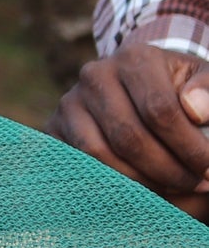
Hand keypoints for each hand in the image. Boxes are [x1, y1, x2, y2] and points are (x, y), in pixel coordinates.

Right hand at [48, 44, 208, 214]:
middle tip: (195, 185)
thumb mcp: (203, 82)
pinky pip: (79, 164)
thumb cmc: (180, 89)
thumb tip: (195, 111)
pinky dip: (111, 183)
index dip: (190, 148)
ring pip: (100, 154)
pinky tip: (141, 189)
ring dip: (141, 181)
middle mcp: (95, 75)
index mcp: (135, 58)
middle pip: (129, 136)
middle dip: (168, 170)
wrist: (139, 87)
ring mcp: (69, 102)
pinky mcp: (54, 127)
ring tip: (172, 187)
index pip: (160, 110)